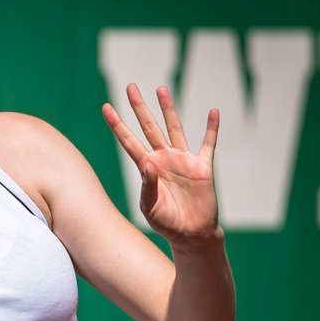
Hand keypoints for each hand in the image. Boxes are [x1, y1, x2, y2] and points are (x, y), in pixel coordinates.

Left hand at [102, 84, 221, 246]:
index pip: (128, 141)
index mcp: (146, 167)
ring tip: (161, 89)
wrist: (190, 233)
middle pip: (149, 127)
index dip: (117, 124)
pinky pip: (208, 144)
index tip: (106, 107)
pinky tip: (213, 112)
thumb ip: (148, 185)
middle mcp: (163, 159)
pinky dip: (211, 129)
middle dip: (139, 107)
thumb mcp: (150, 206)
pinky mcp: (202, 167)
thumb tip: (148, 163)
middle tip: (130, 86)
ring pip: (174, 128)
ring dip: (168, 109)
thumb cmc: (166, 222)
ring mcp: (183, 161)